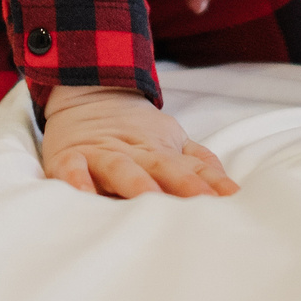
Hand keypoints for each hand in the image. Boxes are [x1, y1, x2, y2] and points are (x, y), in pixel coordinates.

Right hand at [41, 86, 237, 198]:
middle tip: (198, 206)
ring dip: (134, 183)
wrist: (87, 94)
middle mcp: (134, 152)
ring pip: (120, 168)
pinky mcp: (68, 157)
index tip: (229, 201)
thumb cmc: (135, 130)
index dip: (208, 184)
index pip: (188, 168)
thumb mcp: (171, 141)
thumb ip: (200, 164)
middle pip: (160, 167)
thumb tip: (232, 190)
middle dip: (180, 185)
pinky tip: (83, 194)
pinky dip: (76, 180)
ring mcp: (101, 153)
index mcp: (160, 151)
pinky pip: (72, 168)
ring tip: (148, 200)